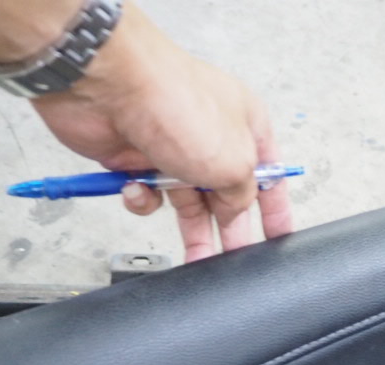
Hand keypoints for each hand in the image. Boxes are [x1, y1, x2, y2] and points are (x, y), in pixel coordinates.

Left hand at [31, 3, 292, 260]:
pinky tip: (139, 188)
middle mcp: (211, 136)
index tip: (277, 239)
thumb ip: (244, 194)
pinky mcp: (135, 156)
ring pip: (185, 201)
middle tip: (233, 261)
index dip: (275, 210)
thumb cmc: (176, 103)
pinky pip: (147, 193)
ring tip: (196, 257)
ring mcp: (171, 146)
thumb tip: (236, 209)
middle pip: (226, 195)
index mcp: (246, 126)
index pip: (269, 175)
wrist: (107, 84)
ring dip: (189, 228)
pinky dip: (143, 199)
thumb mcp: (235, 162)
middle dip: (230, 231)